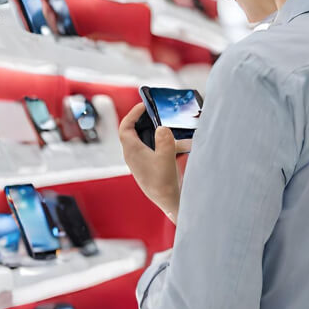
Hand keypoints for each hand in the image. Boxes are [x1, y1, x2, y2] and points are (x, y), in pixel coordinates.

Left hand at [119, 103, 185, 221]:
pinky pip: (157, 150)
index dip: (132, 114)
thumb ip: (164, 140)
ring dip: (162, 135)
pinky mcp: (152, 166)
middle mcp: (135, 155)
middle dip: (148, 122)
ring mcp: (143, 161)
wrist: (169, 203)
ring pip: (149, 140)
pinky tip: (183, 146)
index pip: (125, 127)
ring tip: (176, 132)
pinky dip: (168, 145)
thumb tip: (162, 128)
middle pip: (136, 132)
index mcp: (132, 151)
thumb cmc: (163, 184)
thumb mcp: (166, 158)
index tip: (144, 105)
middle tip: (159, 114)